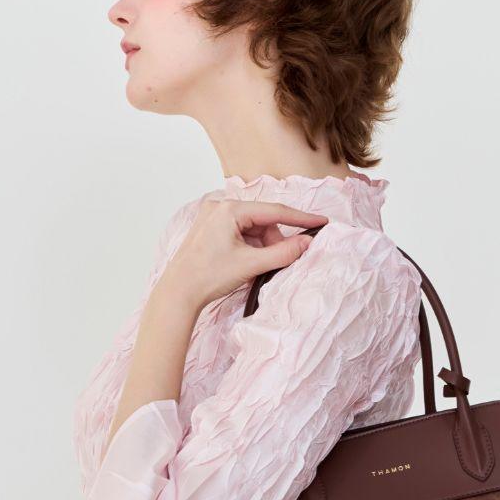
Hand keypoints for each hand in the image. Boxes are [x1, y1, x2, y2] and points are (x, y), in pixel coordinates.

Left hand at [157, 198, 328, 309]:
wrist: (177, 293)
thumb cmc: (208, 277)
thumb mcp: (251, 265)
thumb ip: (283, 253)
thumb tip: (307, 243)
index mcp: (229, 209)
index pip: (275, 211)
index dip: (301, 218)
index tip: (321, 221)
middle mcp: (220, 207)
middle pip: (263, 220)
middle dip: (275, 240)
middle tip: (280, 261)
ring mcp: (213, 217)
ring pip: (252, 228)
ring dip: (262, 245)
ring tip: (257, 266)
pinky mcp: (210, 228)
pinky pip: (240, 232)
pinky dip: (250, 246)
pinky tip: (247, 262)